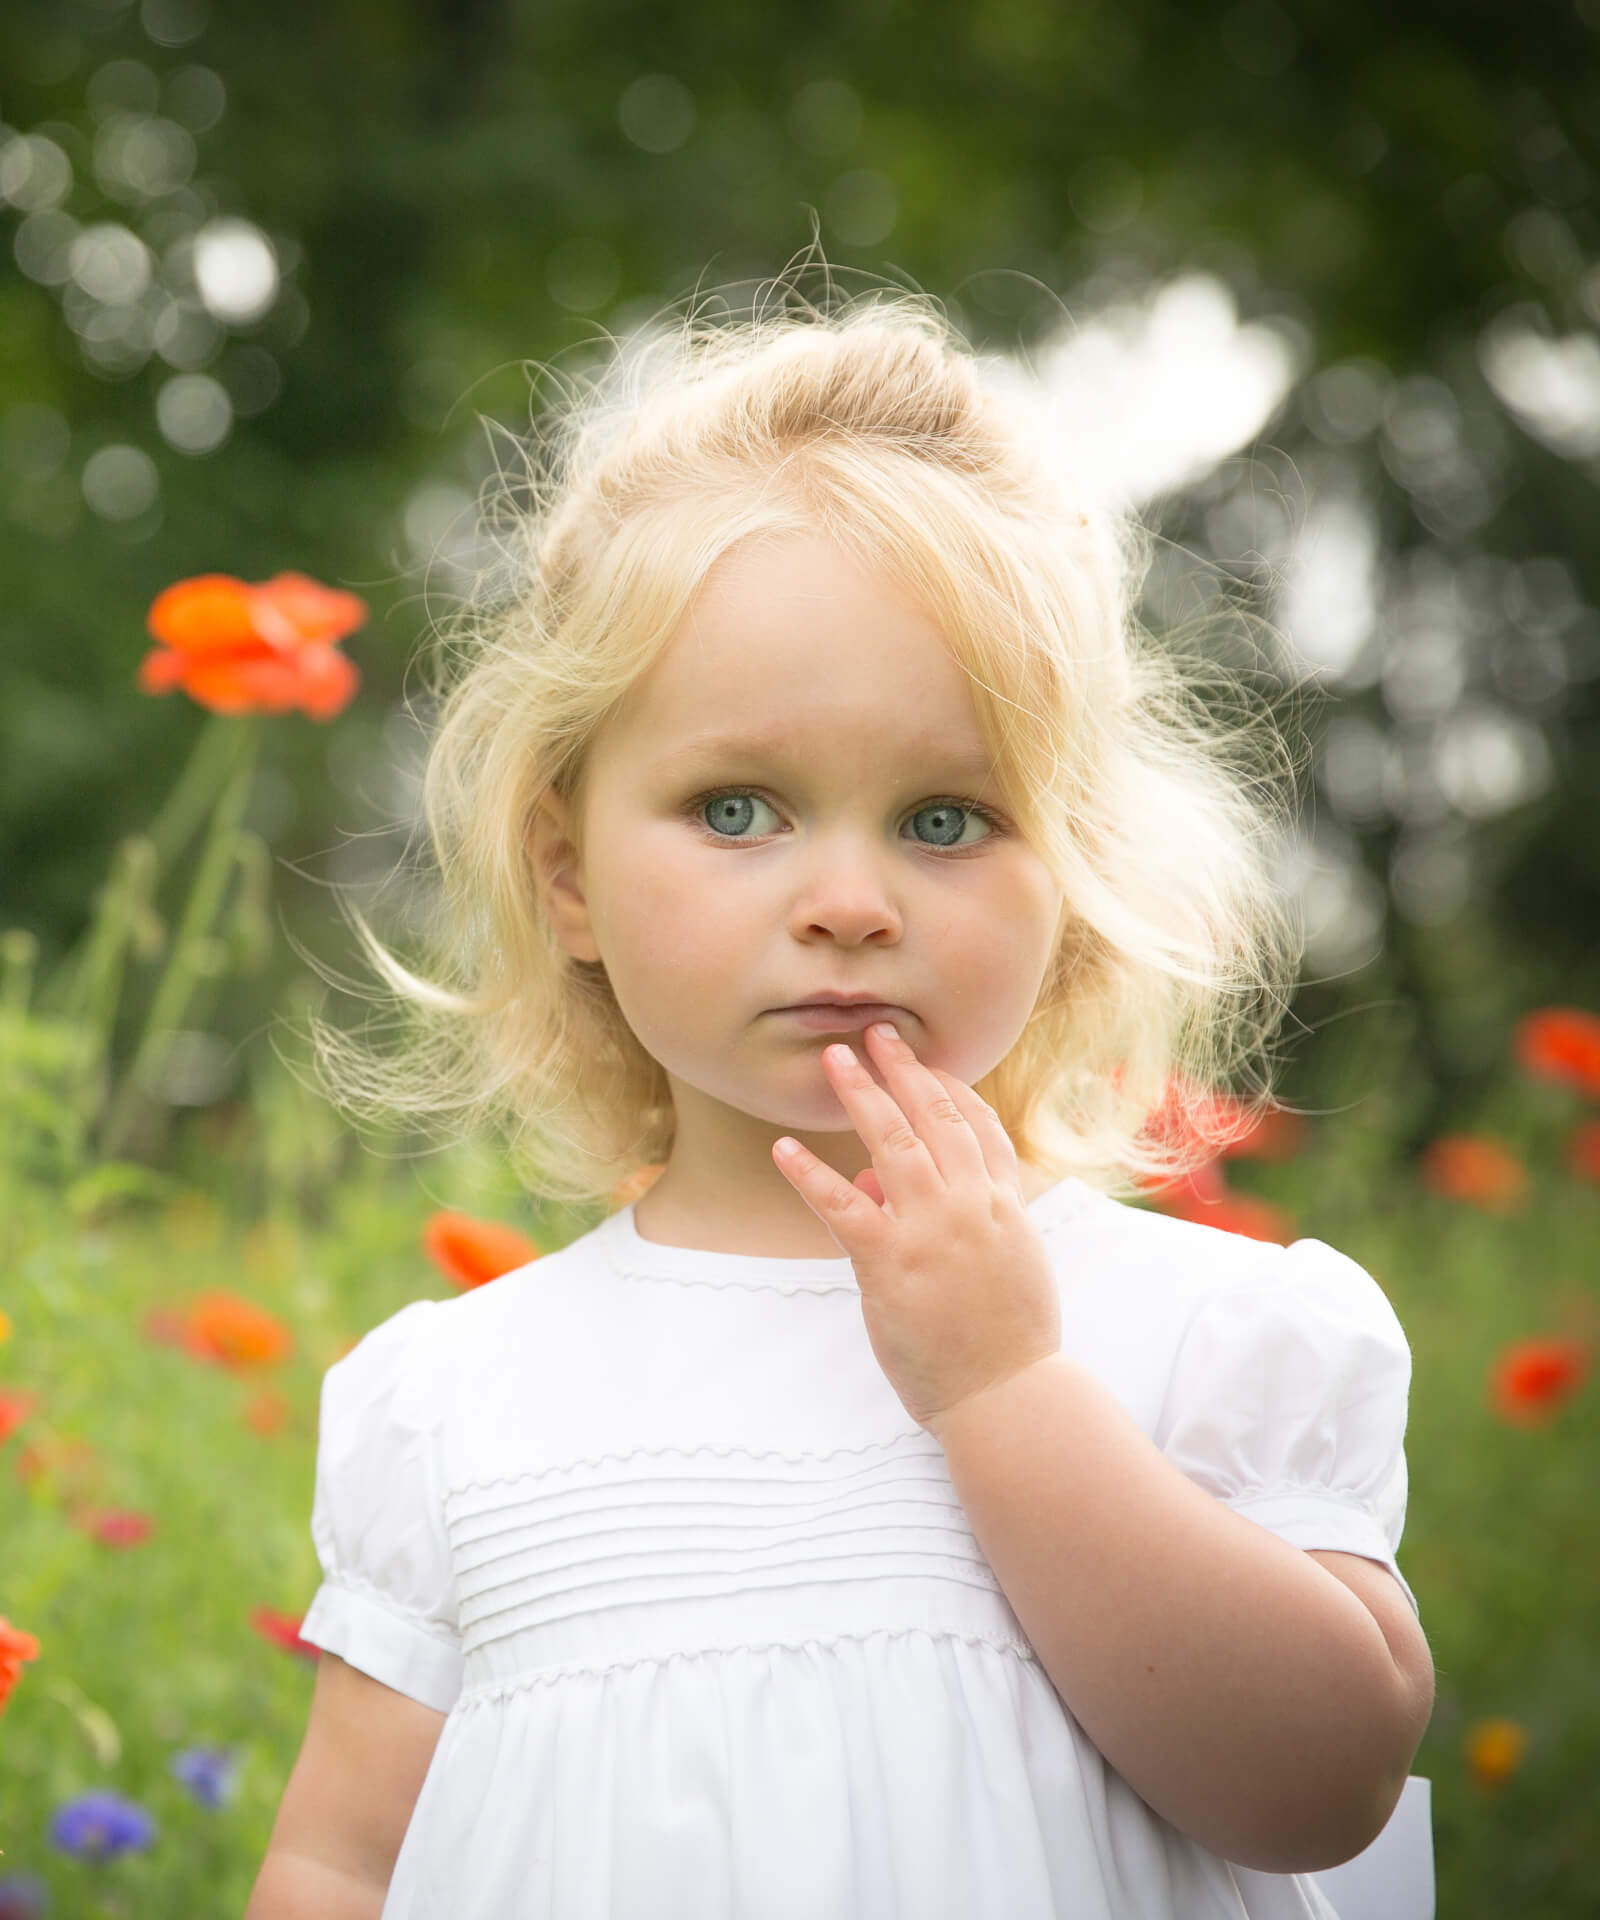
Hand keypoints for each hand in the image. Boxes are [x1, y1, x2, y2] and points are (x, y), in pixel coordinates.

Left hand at [771, 1021, 1061, 1434]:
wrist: (1009, 1396)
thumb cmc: (1008, 1340)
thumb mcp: (1006, 1264)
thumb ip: (963, 1217)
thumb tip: (882, 1183)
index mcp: (1003, 1205)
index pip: (978, 1127)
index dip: (949, 1089)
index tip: (926, 1064)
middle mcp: (970, 1205)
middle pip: (934, 1117)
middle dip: (903, 1070)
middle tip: (875, 1033)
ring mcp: (931, 1230)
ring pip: (891, 1144)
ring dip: (859, 1095)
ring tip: (832, 1059)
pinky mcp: (889, 1264)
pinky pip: (841, 1207)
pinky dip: (809, 1175)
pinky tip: (783, 1149)